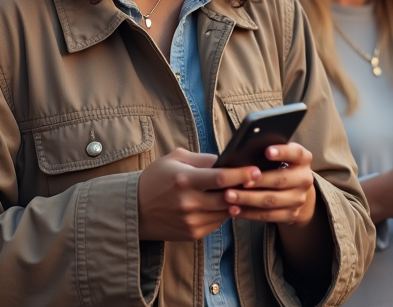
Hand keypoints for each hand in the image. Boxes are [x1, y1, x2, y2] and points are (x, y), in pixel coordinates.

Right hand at [137, 148, 259, 240]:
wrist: (135, 209)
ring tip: (242, 192)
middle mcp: (189, 202)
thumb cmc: (156, 178)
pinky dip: (223, 213)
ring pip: (225, 212)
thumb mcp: (175, 159)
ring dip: (236, 203)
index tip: (256, 170)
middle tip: (257, 182)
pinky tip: (223, 204)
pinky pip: (217, 223)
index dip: (242, 174)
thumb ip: (202, 159)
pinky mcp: (192, 233)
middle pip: (228, 197)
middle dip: (245, 189)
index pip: (221, 177)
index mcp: (185, 179)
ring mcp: (191, 220)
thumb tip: (227, 160)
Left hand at [220, 143, 318, 225]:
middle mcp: (305, 179)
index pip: (296, 153)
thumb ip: (267, 151)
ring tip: (228, 196)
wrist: (296, 191)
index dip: (283, 152)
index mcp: (303, 159)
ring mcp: (299, 199)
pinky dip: (248, 213)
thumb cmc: (279, 166)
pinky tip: (234, 209)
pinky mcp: (291, 215)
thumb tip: (243, 151)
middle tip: (239, 180)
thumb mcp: (280, 156)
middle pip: (280, 180)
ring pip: (271, 200)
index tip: (267, 151)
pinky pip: (267, 215)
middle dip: (258, 181)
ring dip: (248, 199)